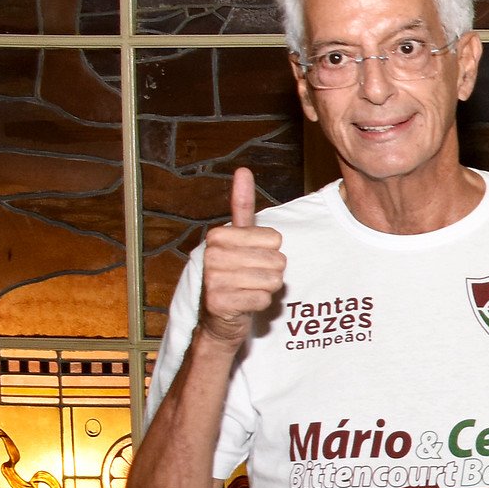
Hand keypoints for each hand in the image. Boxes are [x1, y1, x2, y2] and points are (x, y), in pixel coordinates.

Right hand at [197, 167, 284, 346]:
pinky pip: (263, 299)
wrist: (218, 318)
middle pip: (276, 259)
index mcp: (218, 236)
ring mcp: (213, 280)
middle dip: (271, 272)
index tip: (252, 258)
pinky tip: (245, 303)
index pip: (275, 238)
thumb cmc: (234, 274)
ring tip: (249, 290)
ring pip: (272, 280)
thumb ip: (242, 206)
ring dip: (267, 289)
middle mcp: (212, 255)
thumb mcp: (238, 239)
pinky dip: (260, 304)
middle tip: (252, 278)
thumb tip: (243, 169)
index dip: (271, 251)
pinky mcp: (220, 303)